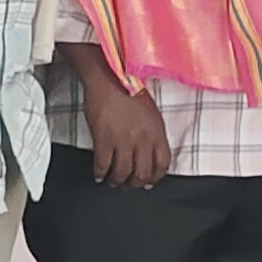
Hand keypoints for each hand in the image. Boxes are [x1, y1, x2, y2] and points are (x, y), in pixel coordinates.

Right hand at [78, 53, 172, 188]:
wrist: (110, 76)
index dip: (155, 177)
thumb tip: (147, 155)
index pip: (162, 164)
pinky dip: (100, 173)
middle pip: (142, 173)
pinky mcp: (104, 138)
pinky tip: (98, 175)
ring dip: (117, 181)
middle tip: (127, 185)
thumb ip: (152, 134)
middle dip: (134, 183)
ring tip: (112, 181)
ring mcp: (123, 140)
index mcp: (157, 131)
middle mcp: (143, 138)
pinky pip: (103, 164)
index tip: (148, 182)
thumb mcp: (150, 113)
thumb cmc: (130, 90)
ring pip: (122, 173)